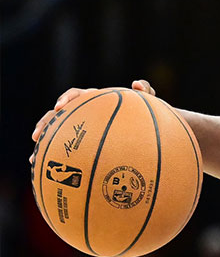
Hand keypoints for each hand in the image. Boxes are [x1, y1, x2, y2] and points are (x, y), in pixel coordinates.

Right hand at [30, 80, 154, 163]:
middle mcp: (83, 114)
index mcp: (95, 102)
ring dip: (43, 145)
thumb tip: (135, 84)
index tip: (61, 107)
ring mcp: (79, 130)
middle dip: (45, 124)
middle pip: (57, 115)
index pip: (77, 95)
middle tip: (38, 135)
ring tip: (34, 158)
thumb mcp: (149, 103)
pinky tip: (44, 171)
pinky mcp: (80, 146)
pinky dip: (52, 159)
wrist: (147, 133)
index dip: (67, 98)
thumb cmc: (145, 116)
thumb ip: (146, 90)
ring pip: (55, 134)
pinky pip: (63, 152)